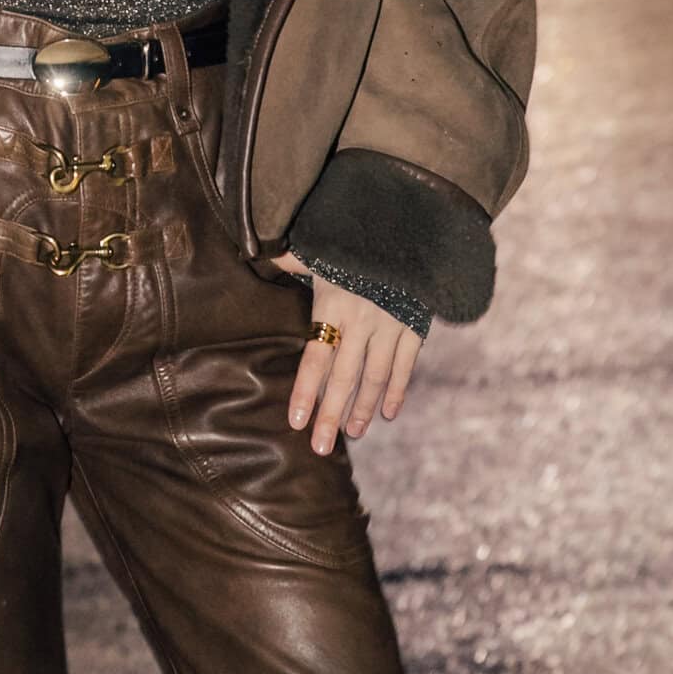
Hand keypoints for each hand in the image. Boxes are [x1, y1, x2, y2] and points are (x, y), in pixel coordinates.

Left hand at [272, 252, 423, 454]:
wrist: (405, 226)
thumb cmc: (352, 240)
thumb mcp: (319, 247)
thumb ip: (291, 259)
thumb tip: (258, 256)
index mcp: (332, 305)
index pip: (316, 358)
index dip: (306, 391)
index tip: (296, 421)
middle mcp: (362, 320)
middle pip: (343, 378)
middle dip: (332, 415)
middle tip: (320, 447)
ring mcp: (390, 324)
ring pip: (375, 377)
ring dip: (363, 408)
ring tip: (352, 434)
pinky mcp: (414, 324)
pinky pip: (405, 365)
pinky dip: (397, 390)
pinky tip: (387, 413)